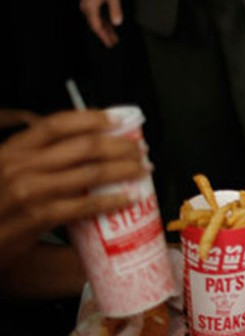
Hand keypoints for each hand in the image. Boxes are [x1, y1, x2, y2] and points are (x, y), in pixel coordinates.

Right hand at [0, 110, 146, 269]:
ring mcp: (32, 192)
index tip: (116, 119)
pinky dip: (112, 200)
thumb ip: (37, 156)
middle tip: (139, 149)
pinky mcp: (40, 217)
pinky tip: (128, 197)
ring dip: (124, 170)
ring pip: (91, 173)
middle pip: (83, 147)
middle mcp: (22, 166)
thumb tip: (83, 144)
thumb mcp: (8, 169)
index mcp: (14, 149)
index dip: (90, 118)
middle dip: (119, 146)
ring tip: (142, 169)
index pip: (57, 124)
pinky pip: (86, 205)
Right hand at [80, 0, 123, 47]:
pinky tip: (110, 25)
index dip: (104, 36)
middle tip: (113, 43)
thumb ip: (115, 10)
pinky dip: (104, 21)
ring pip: (96, 20)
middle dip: (105, 34)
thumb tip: (117, 23)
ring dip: (105, 28)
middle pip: (95, 25)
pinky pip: (97, 14)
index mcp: (90, 8)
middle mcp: (87, 8)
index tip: (110, 44)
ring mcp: (88, 4)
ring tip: (114, 37)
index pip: (96, 26)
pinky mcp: (91, 1)